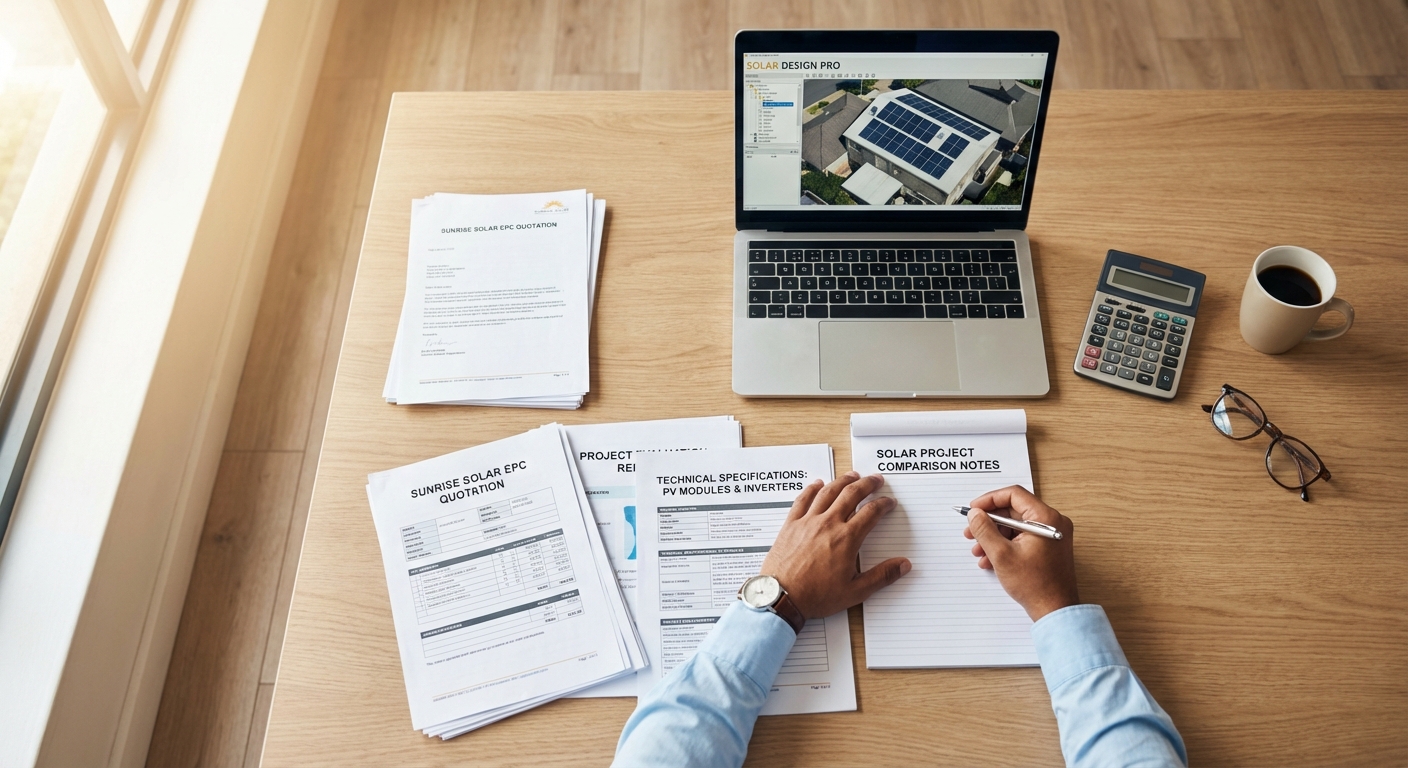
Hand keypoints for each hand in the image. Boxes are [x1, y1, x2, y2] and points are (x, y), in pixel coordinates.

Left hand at [759, 472, 911, 619]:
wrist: (781, 597)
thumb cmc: (816, 596)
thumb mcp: (855, 591)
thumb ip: (882, 576)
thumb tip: (903, 565)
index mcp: (847, 538)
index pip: (871, 513)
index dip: (883, 504)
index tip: (889, 502)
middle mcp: (829, 524)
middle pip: (851, 494)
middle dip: (867, 484)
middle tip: (876, 479)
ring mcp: (808, 522)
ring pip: (828, 492)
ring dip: (843, 481)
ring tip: (853, 475)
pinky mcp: (791, 524)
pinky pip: (803, 499)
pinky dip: (812, 489)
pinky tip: (817, 484)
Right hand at [963, 485, 1078, 621]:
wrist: (1054, 610)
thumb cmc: (1035, 585)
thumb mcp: (1001, 554)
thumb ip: (984, 529)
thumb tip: (975, 514)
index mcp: (1046, 518)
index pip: (1014, 495)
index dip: (989, 500)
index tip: (974, 509)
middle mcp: (1053, 522)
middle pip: (1013, 511)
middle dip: (989, 522)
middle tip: (971, 531)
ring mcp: (1051, 535)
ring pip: (1015, 526)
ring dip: (994, 536)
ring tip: (978, 551)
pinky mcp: (1048, 547)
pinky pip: (1022, 538)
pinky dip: (1005, 545)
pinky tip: (990, 559)